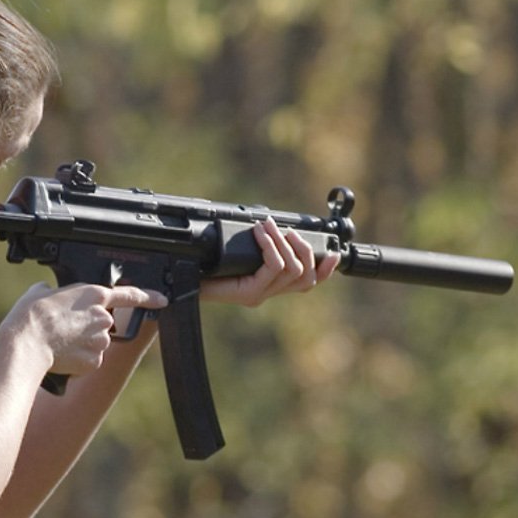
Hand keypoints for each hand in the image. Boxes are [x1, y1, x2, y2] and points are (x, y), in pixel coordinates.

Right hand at [4, 281, 167, 377]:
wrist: (27, 345)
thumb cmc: (31, 316)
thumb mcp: (40, 291)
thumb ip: (55, 292)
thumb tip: (51, 294)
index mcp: (94, 295)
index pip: (130, 295)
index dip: (149, 297)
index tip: (163, 300)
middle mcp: (103, 318)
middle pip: (103, 323)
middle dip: (88, 327)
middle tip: (65, 329)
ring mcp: (101, 342)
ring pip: (96, 344)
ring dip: (82, 345)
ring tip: (59, 343)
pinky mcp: (95, 362)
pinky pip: (89, 362)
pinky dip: (78, 361)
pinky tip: (62, 356)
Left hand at [200, 218, 341, 306]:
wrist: (183, 283)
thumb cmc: (205, 267)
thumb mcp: (235, 253)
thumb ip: (254, 245)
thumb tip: (269, 222)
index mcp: (269, 286)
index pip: (308, 283)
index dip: (325, 269)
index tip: (333, 252)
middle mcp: (268, 293)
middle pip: (305, 275)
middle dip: (302, 247)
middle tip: (284, 229)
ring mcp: (261, 295)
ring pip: (292, 270)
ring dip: (283, 242)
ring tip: (268, 226)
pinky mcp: (251, 294)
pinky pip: (273, 267)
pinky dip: (270, 246)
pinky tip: (260, 234)